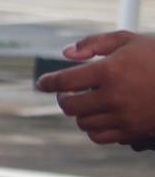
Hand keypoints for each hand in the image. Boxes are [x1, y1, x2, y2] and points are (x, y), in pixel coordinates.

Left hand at [37, 30, 154, 145]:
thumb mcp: (127, 40)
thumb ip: (93, 43)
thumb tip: (66, 54)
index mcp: (109, 71)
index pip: (64, 81)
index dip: (48, 82)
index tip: (42, 83)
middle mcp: (114, 96)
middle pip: (69, 106)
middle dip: (63, 98)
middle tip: (67, 92)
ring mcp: (124, 116)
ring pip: (83, 123)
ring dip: (79, 113)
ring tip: (86, 102)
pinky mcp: (134, 131)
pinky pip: (99, 137)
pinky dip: (93, 128)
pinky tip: (98, 116)